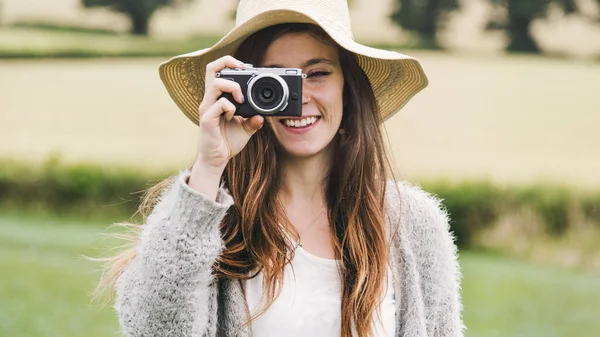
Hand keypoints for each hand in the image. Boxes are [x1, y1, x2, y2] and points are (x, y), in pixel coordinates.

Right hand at [188, 56, 263, 198]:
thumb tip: (263, 115)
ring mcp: (207, 108)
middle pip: (210, 68)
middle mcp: (209, 99)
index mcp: (217, 98)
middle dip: (229, 63)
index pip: (218, 70)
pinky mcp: (206, 120)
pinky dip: (230, 107)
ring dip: (233, 87)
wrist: (218, 160)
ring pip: (215, 84)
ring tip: (241, 99)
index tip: (248, 68)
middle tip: (244, 70)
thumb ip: (254, 120)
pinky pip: (218, 105)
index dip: (231, 63)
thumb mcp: (246, 128)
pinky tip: (234, 116)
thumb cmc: (228, 142)